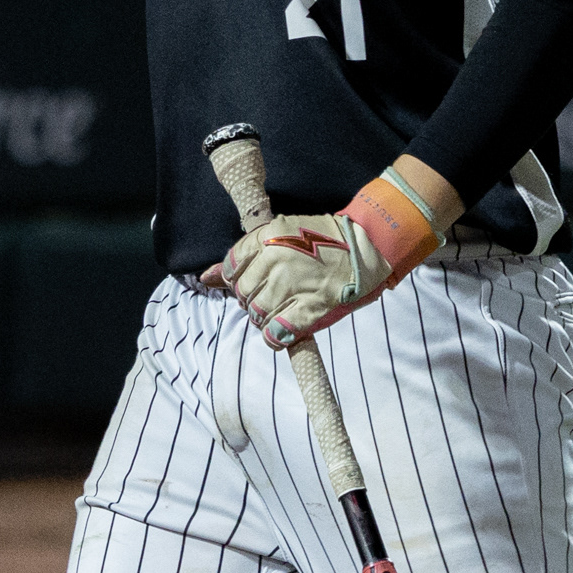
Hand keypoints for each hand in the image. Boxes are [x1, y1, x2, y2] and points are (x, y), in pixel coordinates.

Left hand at [205, 168, 444, 348]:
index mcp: (268, 238)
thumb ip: (243, 257)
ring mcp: (292, 286)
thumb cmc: (322, 241)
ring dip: (264, 318)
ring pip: (256, 315)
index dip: (240, 278)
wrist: (367, 247)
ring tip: (282, 309)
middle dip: (252, 299)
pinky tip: (283, 330)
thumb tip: (205, 278)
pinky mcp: (309, 309)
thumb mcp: (280, 235)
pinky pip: (275, 334)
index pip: (232, 267)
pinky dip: (274, 337)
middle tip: (274, 295)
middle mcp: (276, 261)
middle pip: (242, 294)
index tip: (255, 279)